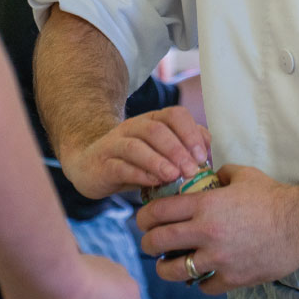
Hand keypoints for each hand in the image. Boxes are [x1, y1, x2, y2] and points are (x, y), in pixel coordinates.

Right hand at [60, 106, 211, 199]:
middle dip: (177, 149)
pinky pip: (120, 165)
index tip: (203, 157)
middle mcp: (134, 127)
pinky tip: (152, 183)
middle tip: (192, 171)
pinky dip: (138, 174)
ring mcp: (115, 143)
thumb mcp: (159, 153)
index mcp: (152, 121)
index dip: (190, 133)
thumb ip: (183, 148)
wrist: (89, 164)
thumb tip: (208, 151)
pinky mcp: (102, 163)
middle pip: (157, 129)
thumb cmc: (134, 162)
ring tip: (174, 176)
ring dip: (158, 161)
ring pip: (137, 146)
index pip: (175, 115)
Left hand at [135, 163, 298, 294]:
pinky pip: (205, 286)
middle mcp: (206, 232)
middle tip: (147, 242)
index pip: (159, 211)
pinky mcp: (233, 278)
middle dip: (147, 243)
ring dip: (165, 268)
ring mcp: (219, 258)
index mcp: (204, 205)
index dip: (143, 216)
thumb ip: (217, 174)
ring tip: (164, 265)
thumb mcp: (240, 174)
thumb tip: (205, 175)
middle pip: (159, 241)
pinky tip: (200, 275)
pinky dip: (199, 282)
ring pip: (175, 270)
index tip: (141, 220)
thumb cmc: (271, 196)